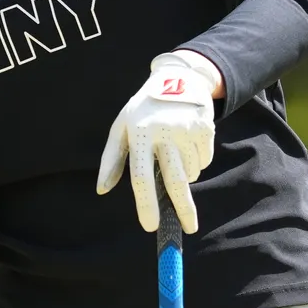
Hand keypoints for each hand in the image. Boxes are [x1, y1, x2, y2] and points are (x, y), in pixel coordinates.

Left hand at [96, 50, 219, 232]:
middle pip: (175, 180)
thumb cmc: (143, 109)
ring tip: (174, 155)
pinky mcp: (205, 129)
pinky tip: (186, 145)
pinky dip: (196, 162)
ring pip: (190, 172)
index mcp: (140, 133)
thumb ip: (111, 159)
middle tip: (187, 229)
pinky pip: (203, 161)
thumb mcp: (121, 127)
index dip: (146, 203)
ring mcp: (188, 130)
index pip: (141, 176)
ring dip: (184, 175)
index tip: (150, 226)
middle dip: (183, 209)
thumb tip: (102, 189)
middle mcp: (165, 132)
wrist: (178, 78)